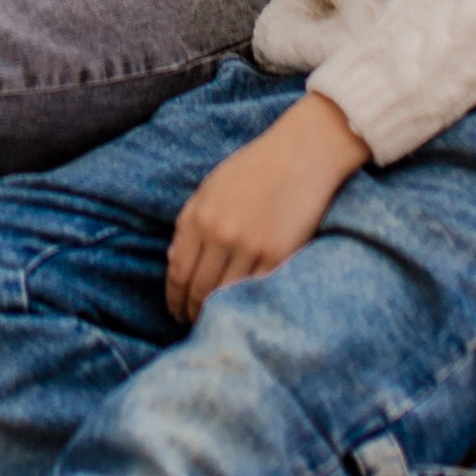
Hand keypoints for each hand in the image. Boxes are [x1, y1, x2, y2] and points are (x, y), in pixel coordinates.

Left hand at [166, 92, 367, 322]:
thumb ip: (188, 222)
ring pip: (226, 295)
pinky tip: (244, 309)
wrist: (303, 152)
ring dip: (217, 312)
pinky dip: (247, 303)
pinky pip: (257, 289)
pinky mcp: (281, 254)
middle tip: (192, 324)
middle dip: (192, 311)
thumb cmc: (255, 167)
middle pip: (199, 289)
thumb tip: (172, 262)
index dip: (174, 299)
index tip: (175, 311)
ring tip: (215, 321)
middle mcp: (221, 234)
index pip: (178, 273)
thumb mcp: (211, 187)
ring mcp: (251, 246)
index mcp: (200, 217)